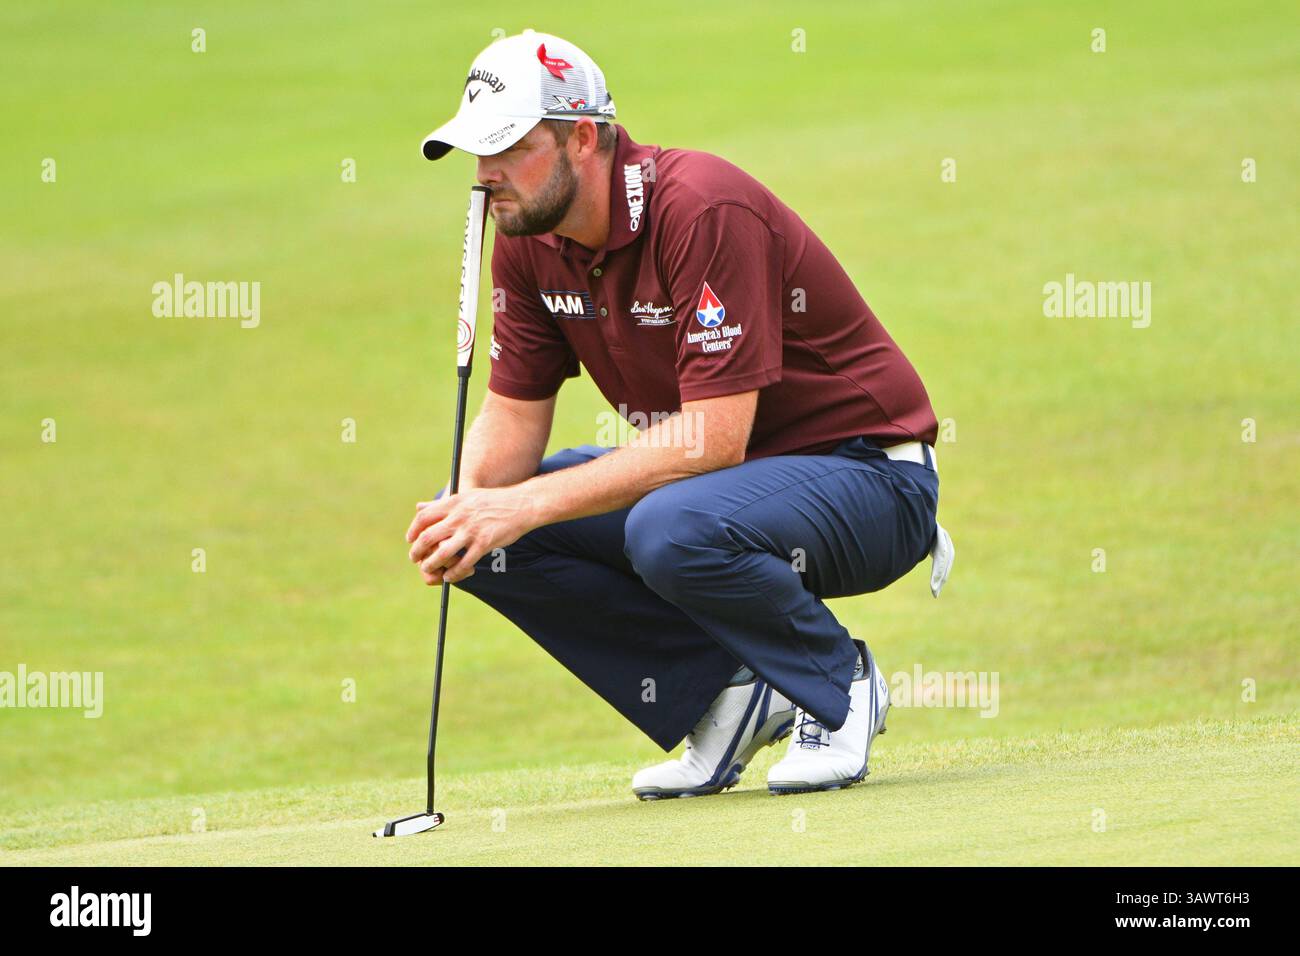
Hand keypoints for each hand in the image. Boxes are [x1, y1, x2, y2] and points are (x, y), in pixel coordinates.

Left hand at [406, 487, 533, 585]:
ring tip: (429, 570)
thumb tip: (418, 507)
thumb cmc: (493, 501)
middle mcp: (459, 516)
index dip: (413, 531)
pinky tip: (450, 576)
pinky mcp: (484, 544)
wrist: (521, 504)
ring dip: (432, 565)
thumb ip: (441, 503)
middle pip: (428, 537)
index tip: (411, 539)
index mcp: (454, 503)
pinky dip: (454, 573)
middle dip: (417, 551)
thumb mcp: (466, 496)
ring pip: (442, 553)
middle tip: (415, 559)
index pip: (424, 517)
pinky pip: (463, 564)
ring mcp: (471, 531)